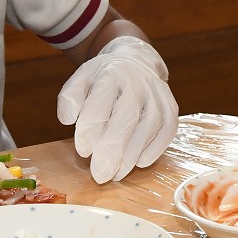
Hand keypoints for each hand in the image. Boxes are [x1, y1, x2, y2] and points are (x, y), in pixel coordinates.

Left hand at [56, 36, 177, 182]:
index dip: (90, 130)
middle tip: (100, 175)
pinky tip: (138, 163)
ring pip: (148, 128)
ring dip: (132, 155)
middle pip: (126, 118)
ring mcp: (158, 96)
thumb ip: (69, 98)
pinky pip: (167, 131)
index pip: (100, 103)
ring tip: (116, 174)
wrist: (136, 62)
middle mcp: (137, 83)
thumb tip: (67, 119)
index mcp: (111, 74)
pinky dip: (154, 150)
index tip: (82, 150)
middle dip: (112, 150)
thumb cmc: (104, 78)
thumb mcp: (81, 80)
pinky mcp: (171, 108)